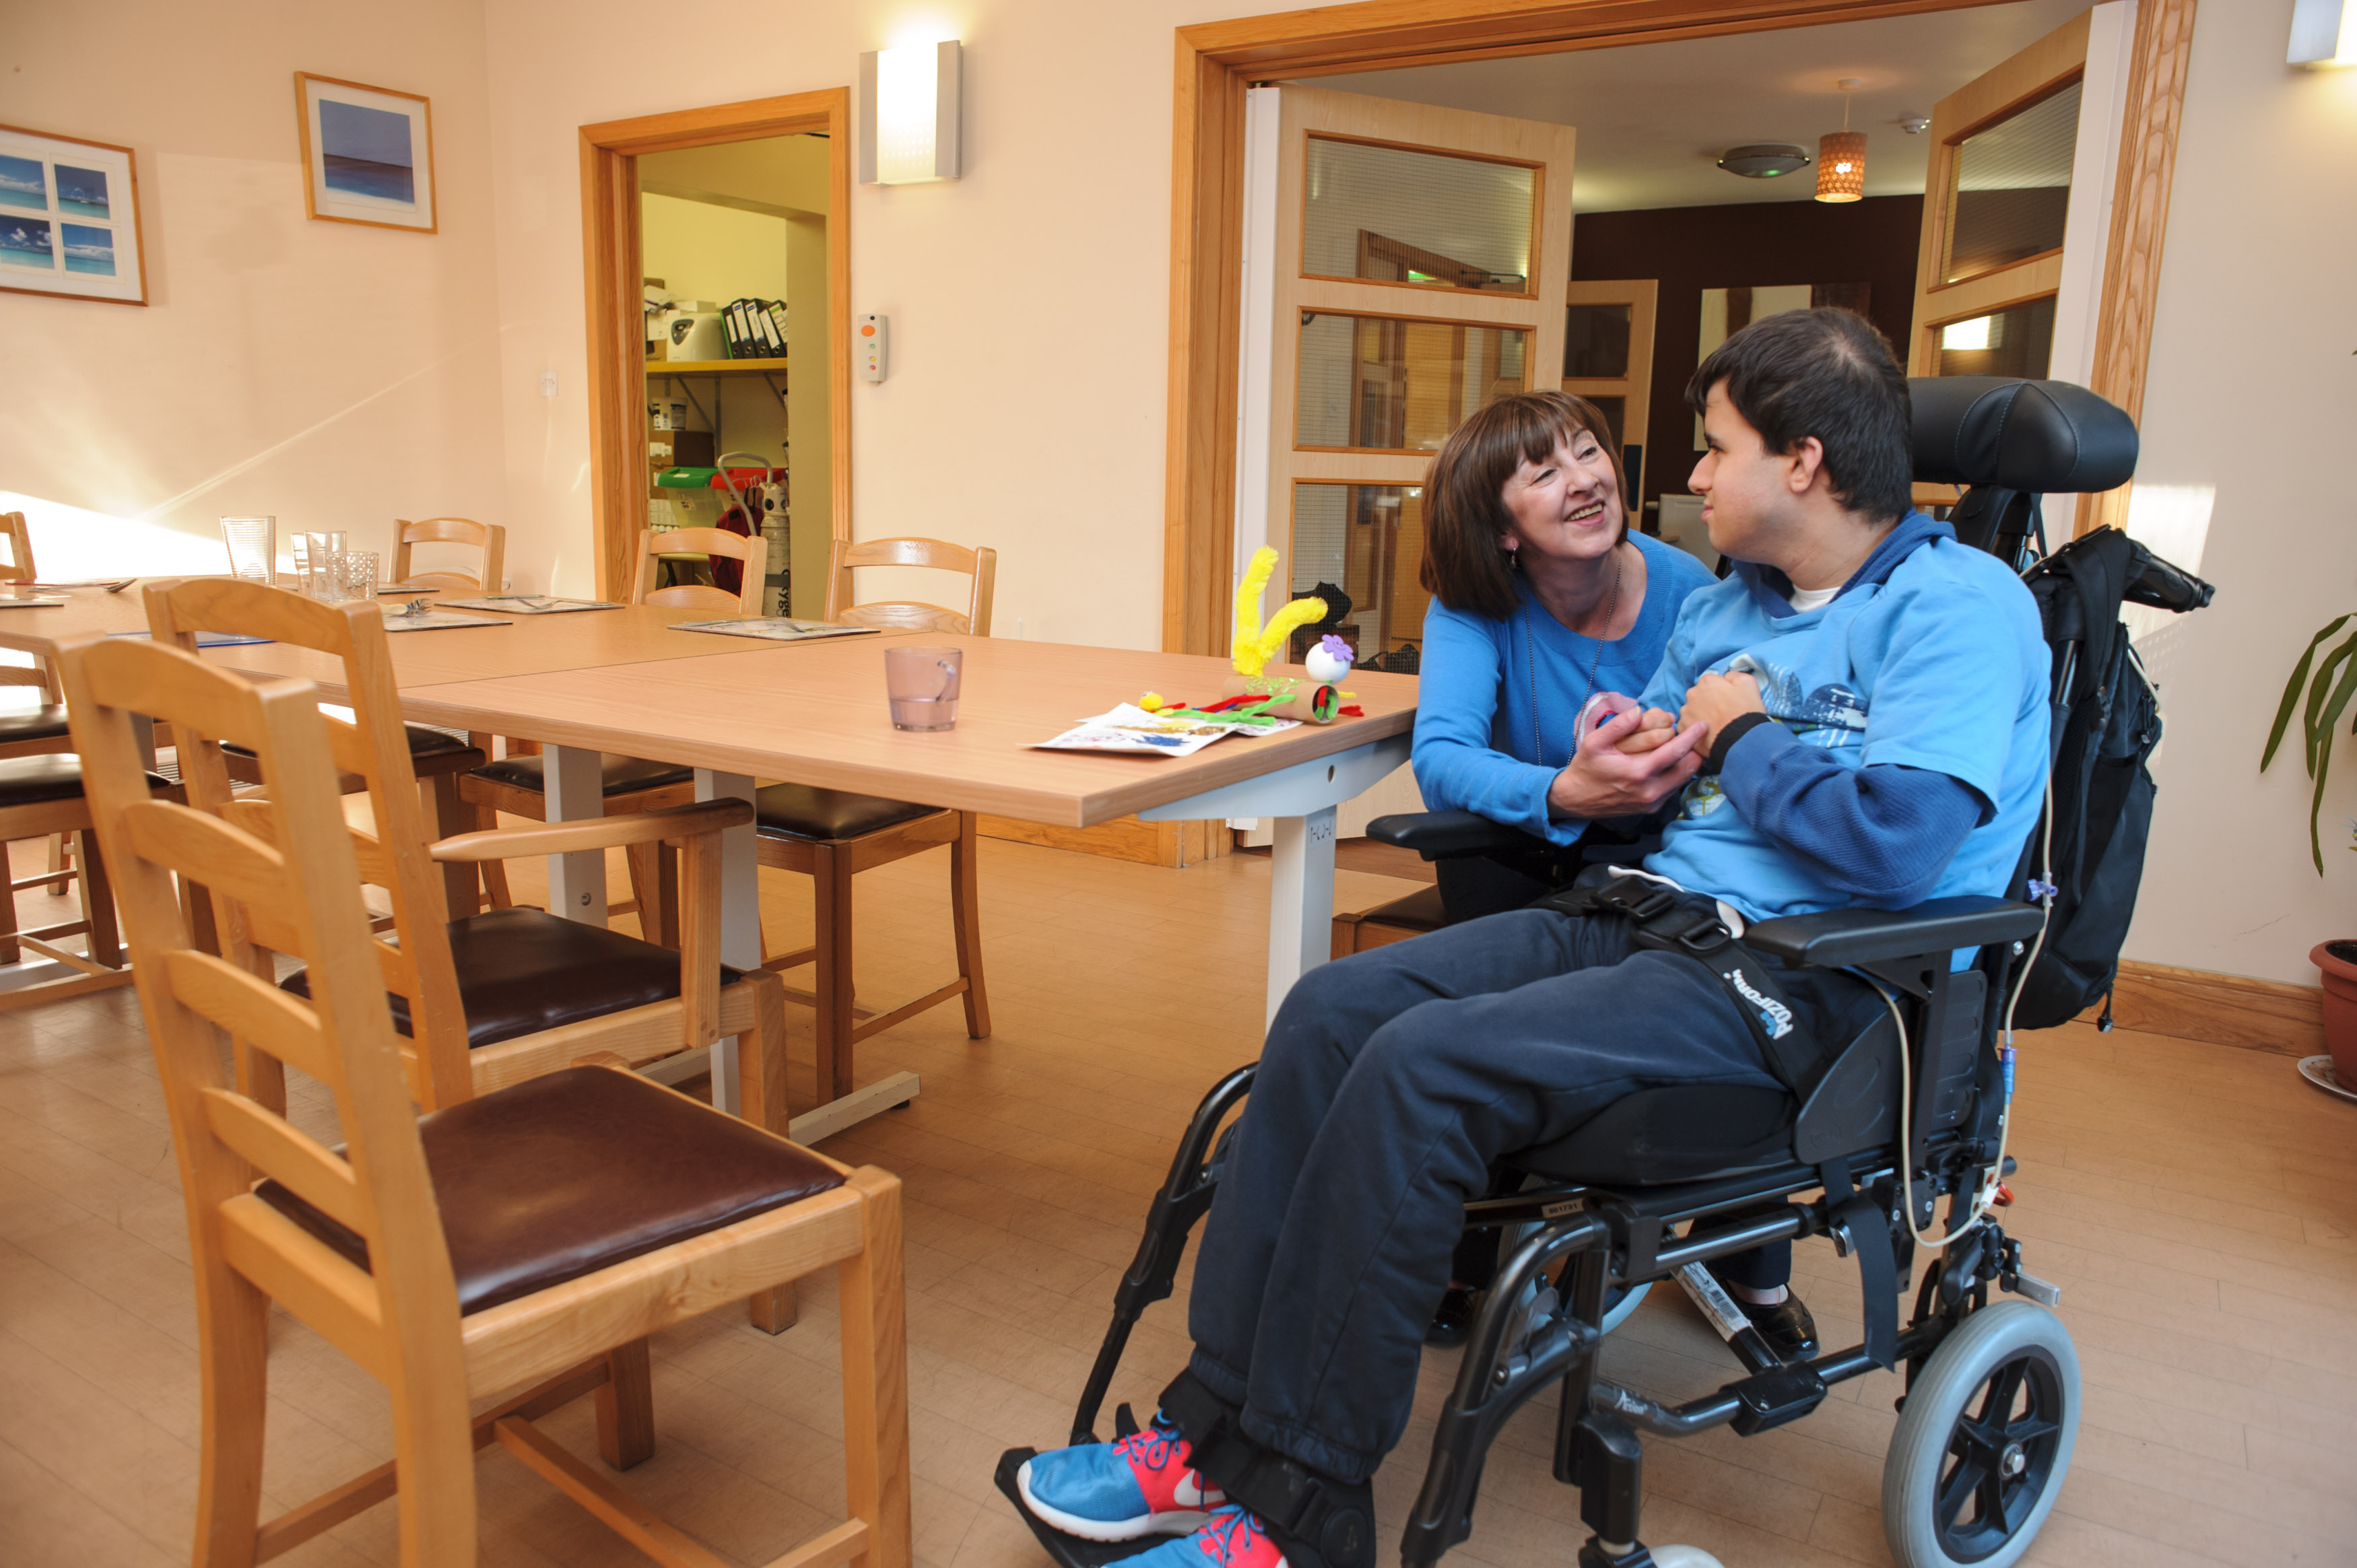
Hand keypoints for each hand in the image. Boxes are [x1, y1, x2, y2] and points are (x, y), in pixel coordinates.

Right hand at [1547, 703, 1706, 817]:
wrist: (1574, 800)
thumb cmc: (1585, 769)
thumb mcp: (1594, 743)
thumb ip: (1617, 725)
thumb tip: (1639, 710)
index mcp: (1638, 773)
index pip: (1676, 752)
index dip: (1692, 736)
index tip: (1703, 724)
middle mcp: (1650, 791)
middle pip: (1688, 769)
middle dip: (1696, 750)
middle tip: (1695, 735)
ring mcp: (1652, 803)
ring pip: (1684, 780)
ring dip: (1688, 762)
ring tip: (1685, 746)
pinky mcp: (1651, 809)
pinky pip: (1673, 789)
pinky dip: (1677, 774)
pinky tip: (1672, 762)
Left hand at [1678, 670, 1764, 753]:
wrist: (1740, 740)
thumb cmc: (1745, 711)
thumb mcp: (1748, 683)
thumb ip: (1734, 675)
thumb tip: (1726, 677)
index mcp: (1707, 681)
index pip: (1711, 682)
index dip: (1720, 691)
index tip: (1727, 701)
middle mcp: (1692, 694)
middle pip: (1699, 695)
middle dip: (1708, 702)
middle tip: (1722, 713)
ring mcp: (1686, 712)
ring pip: (1692, 710)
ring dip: (1701, 715)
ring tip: (1716, 725)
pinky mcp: (1683, 729)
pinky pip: (1688, 725)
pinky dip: (1696, 728)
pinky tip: (1709, 732)